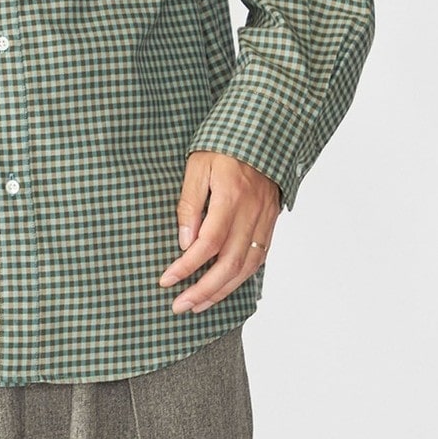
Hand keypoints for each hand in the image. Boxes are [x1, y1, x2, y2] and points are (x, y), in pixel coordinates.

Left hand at [159, 151, 279, 313]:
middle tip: (180, 305)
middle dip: (203, 290)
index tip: (166, 280)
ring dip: (222, 291)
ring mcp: (265, 219)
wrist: (263, 133)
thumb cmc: (223, 146)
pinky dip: (242, 277)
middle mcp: (251, 212)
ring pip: (246, 267)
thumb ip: (190, 203)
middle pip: (229, 263)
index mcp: (231, 196)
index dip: (186, 266)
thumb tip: (184, 242)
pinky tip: (225, 287)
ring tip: (198, 305)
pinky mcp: (271, 222)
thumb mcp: (197, 165)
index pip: (207, 243)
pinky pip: (259, 258)